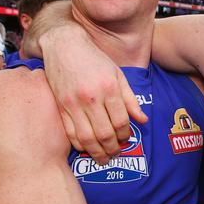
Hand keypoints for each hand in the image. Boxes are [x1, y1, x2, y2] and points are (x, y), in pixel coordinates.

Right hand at [41, 27, 147, 163]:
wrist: (64, 46)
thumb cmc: (95, 59)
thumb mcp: (118, 75)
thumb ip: (131, 100)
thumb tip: (143, 120)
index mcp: (109, 89)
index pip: (120, 121)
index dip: (125, 135)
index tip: (127, 139)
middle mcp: (91, 98)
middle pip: (104, 133)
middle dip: (113, 148)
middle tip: (116, 154)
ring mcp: (73, 103)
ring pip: (86, 137)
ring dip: (96, 152)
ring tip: (104, 157)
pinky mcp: (60, 106)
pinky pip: (70, 132)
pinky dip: (79, 145)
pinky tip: (87, 148)